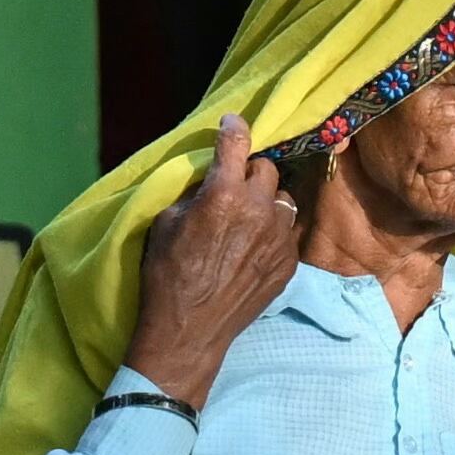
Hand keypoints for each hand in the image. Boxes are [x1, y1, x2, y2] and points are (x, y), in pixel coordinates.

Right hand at [123, 115, 302, 409]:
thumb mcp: (166, 222)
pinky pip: (286, 232)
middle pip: (267, 169)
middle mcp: (259, 211)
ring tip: (248, 217)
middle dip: (250, 171)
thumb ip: (194, 192)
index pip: (237, 143)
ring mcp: (279, 238)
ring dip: (267, 201)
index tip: (233, 123)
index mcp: (224, 195)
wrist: (189, 331)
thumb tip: (210, 179)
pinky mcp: (288, 263)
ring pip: (283, 199)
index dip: (234, 128)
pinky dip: (272, 231)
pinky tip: (253, 246)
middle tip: (234, 185)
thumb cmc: (167, 275)